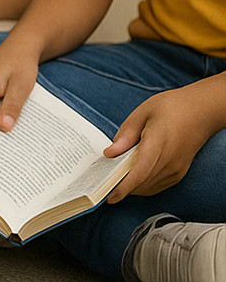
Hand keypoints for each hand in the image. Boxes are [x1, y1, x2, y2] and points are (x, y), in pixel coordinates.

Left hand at [104, 85, 220, 200]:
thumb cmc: (172, 107)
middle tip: (103, 184)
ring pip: (150, 187)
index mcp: (158, 143)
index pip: (139, 173)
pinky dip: (143, 185)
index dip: (123, 187)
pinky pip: (158, 185)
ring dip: (132, 188)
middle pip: (142, 183)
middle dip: (122, 188)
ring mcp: (177, 169)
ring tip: (115, 180)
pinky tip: (132, 177)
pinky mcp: (180, 172)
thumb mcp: (143, 112)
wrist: (202, 111)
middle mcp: (170, 161)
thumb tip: (110, 153)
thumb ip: (126, 134)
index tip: (109, 195)